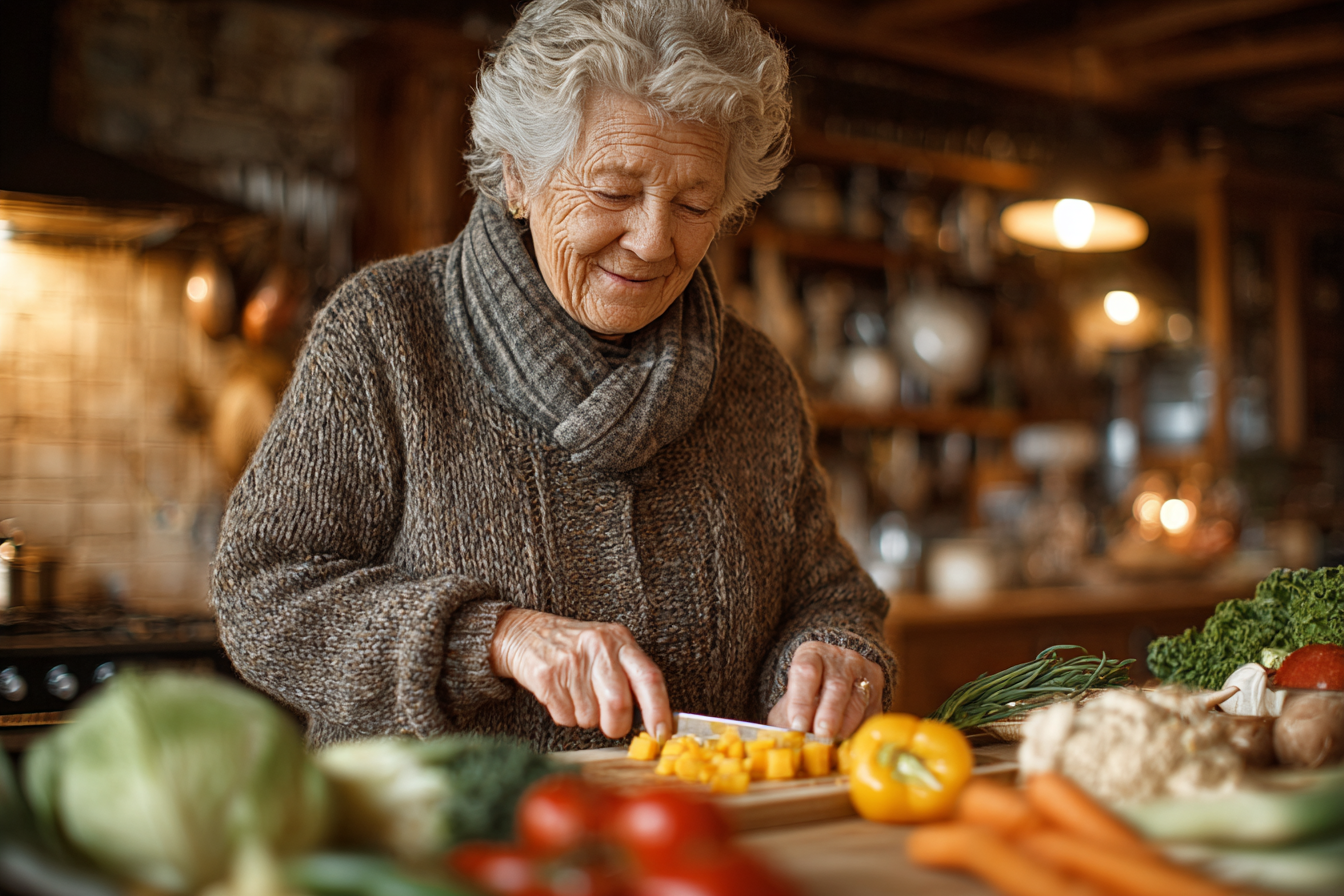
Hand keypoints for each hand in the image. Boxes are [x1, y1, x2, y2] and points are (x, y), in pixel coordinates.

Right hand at [488, 608, 672, 740]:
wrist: (525, 633)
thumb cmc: (575, 648)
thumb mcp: (608, 648)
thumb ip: (630, 676)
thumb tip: (654, 719)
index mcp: (620, 640)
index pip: (649, 678)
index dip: (659, 711)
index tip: (661, 734)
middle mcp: (598, 646)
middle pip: (618, 704)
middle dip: (616, 725)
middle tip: (611, 724)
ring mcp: (571, 660)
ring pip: (590, 716)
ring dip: (586, 719)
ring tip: (578, 696)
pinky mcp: (547, 675)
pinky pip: (566, 717)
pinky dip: (566, 716)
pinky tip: (562, 695)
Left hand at [767, 641, 882, 739]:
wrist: (837, 674)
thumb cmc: (807, 691)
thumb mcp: (792, 695)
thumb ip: (787, 716)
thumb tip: (785, 741)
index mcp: (812, 654)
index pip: (806, 672)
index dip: (801, 701)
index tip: (797, 726)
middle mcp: (839, 659)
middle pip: (835, 686)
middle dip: (829, 714)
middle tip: (821, 735)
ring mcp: (862, 672)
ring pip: (858, 699)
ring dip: (846, 725)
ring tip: (834, 743)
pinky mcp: (876, 690)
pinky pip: (871, 711)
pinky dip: (860, 729)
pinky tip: (849, 742)